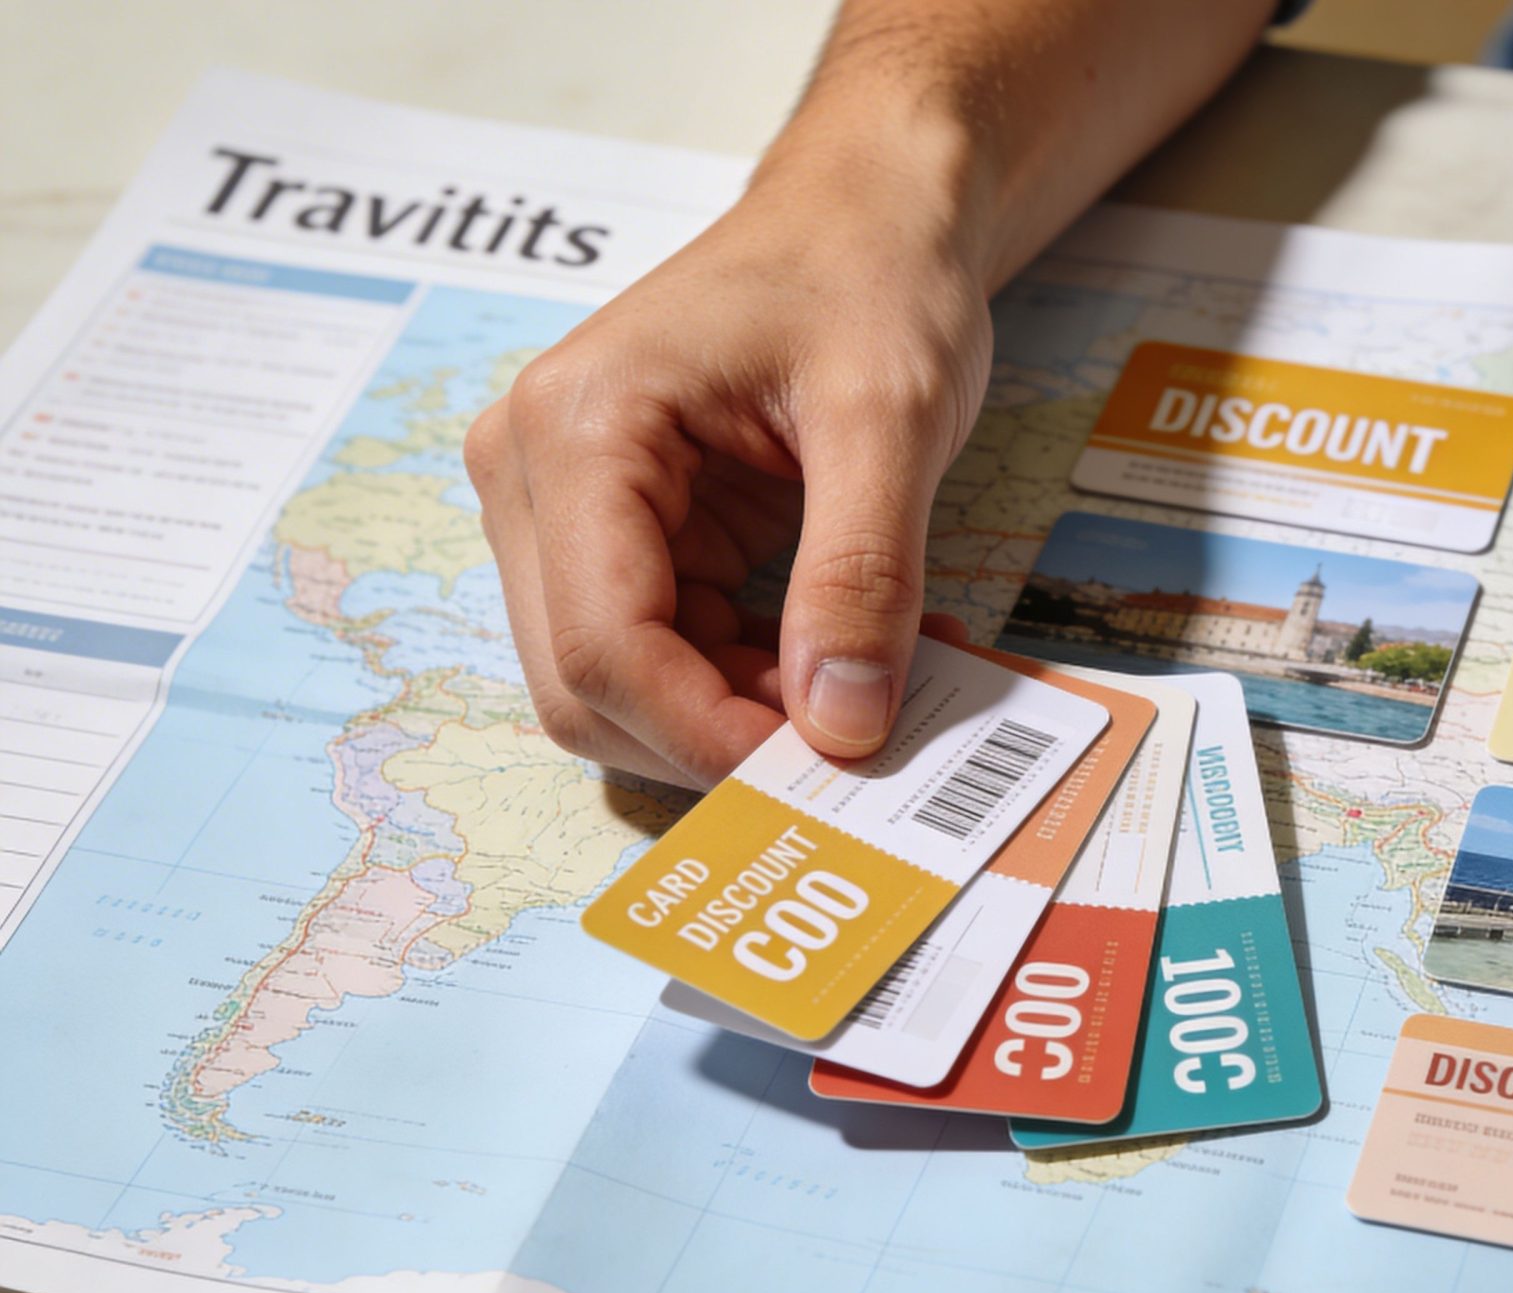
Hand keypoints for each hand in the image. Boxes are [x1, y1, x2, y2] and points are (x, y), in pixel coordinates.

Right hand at [465, 176, 992, 788]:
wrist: (866, 212)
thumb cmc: (869, 275)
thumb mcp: (889, 419)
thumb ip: (860, 576)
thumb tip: (842, 726)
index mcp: (575, 431)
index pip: (602, 645)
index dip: (709, 735)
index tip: (826, 771)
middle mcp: (534, 476)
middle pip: (589, 684)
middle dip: (722, 737)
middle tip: (860, 745)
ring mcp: (564, 510)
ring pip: (624, 685)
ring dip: (745, 715)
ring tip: (878, 683)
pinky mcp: (617, 535)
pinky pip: (668, 653)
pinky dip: (755, 681)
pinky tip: (850, 657)